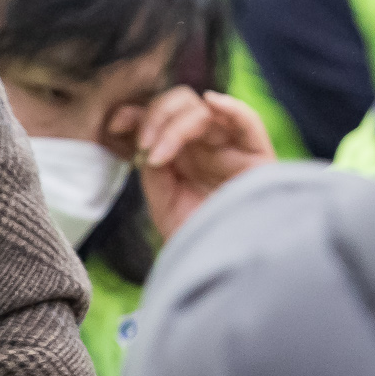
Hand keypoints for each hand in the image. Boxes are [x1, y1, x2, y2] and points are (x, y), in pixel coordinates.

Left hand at [109, 87, 274, 239]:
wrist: (225, 272)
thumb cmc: (197, 243)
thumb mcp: (165, 205)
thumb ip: (156, 170)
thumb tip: (151, 142)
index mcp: (186, 155)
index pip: (163, 118)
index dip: (139, 114)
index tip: (116, 125)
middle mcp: (209, 147)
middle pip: (183, 106)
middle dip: (156, 117)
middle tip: (143, 146)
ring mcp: (232, 150)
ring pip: (206, 111)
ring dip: (177, 123)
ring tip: (160, 153)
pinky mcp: (259, 158)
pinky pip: (248, 122)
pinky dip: (230, 108)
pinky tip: (212, 103)